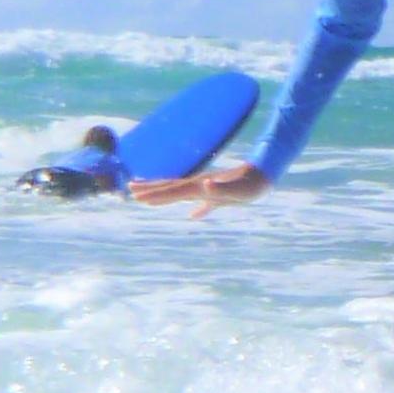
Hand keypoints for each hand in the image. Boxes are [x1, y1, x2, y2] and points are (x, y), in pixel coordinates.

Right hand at [132, 162, 266, 214]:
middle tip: (129, 188)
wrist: (264, 176)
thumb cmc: (251, 185)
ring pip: (180, 191)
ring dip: (163, 193)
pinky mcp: (220, 195)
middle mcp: (200, 185)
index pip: (172, 190)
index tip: (136, 196)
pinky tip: (194, 216)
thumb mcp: (238, 190)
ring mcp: (208, 188)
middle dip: (150, 188)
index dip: (154, 194)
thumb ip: (222, 188)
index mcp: (200, 186)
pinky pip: (201, 202)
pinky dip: (196, 209)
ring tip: (149, 195)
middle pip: (170, 187)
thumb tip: (205, 184)